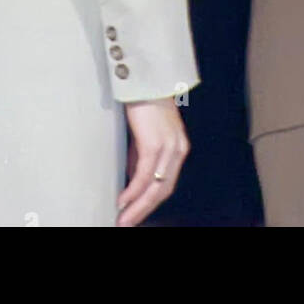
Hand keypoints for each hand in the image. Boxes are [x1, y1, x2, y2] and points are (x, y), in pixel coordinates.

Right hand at [117, 99, 188, 226]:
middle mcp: (178, 150)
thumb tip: (135, 180)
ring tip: (123, 219)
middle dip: (144, 211)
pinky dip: (133, 191)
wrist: (144, 79)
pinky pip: (145, 176)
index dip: (151, 203)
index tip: (136, 215)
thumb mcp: (147, 135)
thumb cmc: (145, 103)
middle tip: (127, 224)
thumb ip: (143, 157)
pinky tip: (124, 201)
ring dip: (137, 207)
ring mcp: (168, 148)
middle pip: (163, 191)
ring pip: (154, 188)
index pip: (167, 185)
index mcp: (179, 148)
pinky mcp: (154, 144)